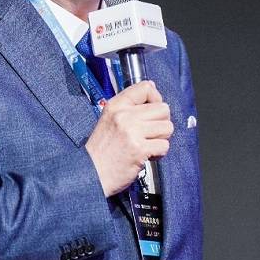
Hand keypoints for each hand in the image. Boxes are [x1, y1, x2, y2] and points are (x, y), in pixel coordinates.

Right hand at [85, 81, 172, 196]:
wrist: (91, 173)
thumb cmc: (102, 149)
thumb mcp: (109, 118)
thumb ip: (129, 104)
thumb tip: (152, 87)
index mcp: (116, 105)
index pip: (146, 87)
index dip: (156, 98)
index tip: (152, 111)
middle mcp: (125, 116)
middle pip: (163, 108)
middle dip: (161, 122)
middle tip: (150, 133)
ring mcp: (133, 132)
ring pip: (167, 127)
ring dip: (161, 138)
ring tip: (147, 144)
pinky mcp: (140, 149)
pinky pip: (164, 146)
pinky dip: (158, 153)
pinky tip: (146, 155)